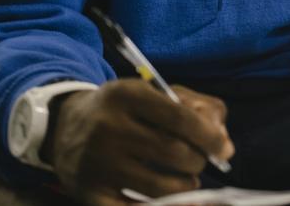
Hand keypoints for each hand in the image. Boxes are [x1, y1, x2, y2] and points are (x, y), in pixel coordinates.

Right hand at [46, 80, 234, 204]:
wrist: (64, 126)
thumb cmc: (126, 110)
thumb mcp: (157, 94)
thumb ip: (198, 109)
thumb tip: (225, 147)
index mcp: (126, 95)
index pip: (179, 119)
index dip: (209, 137)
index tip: (224, 150)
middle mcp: (107, 127)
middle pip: (174, 153)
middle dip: (197, 161)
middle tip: (196, 162)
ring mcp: (96, 163)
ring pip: (161, 188)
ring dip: (185, 188)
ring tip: (183, 180)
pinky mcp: (89, 193)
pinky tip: (168, 203)